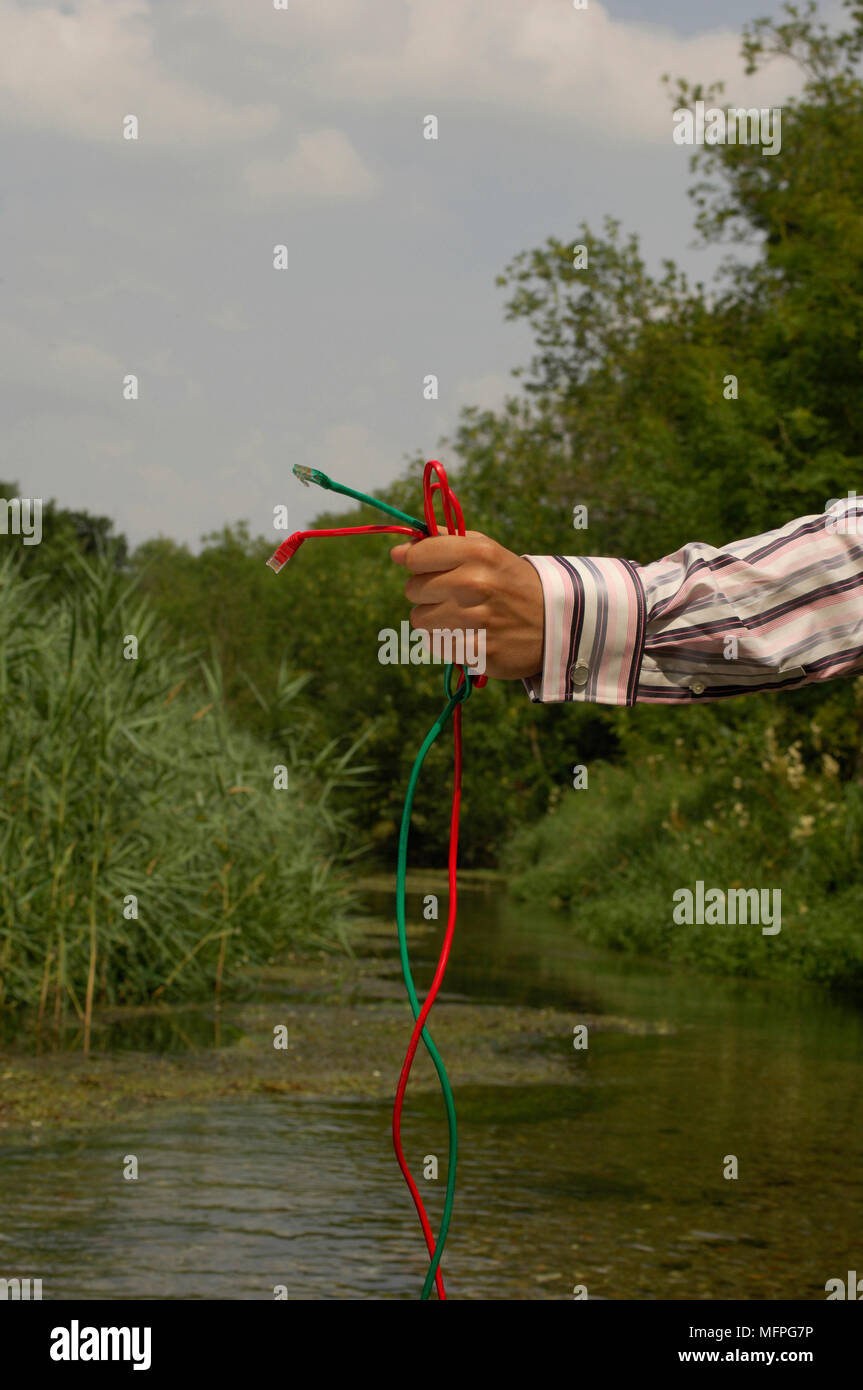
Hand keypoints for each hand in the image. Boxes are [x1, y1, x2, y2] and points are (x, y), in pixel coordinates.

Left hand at [389, 531, 543, 679]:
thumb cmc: (510, 582)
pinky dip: (446, 641)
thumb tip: (399, 549)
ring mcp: (476, 619)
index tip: (425, 567)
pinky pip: (435, 645)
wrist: (554, 621)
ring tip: (461, 617)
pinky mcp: (478, 651)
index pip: (416, 557)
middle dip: (426, 593)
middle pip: (413, 590)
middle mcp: (475, 583)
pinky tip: (468, 634)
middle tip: (453, 595)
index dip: (415, 563)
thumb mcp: (486, 550)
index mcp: (477, 552)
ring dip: (435, 620)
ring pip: (420, 621)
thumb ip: (443, 542)